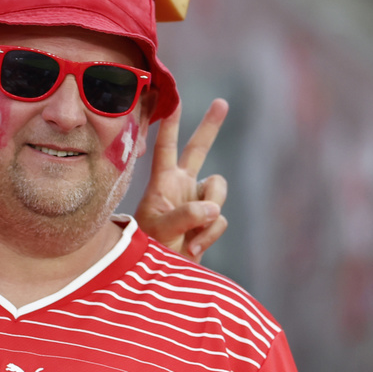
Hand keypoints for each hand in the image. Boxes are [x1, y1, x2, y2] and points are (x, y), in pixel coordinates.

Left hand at [135, 99, 228, 262]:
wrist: (162, 272)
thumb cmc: (150, 248)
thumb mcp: (160, 230)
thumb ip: (185, 216)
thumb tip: (213, 207)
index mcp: (162, 181)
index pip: (165, 146)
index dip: (170, 123)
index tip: (173, 99)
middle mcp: (181, 184)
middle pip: (198, 149)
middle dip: (210, 127)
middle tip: (221, 103)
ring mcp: (197, 200)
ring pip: (218, 191)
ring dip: (208, 213)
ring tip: (189, 234)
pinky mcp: (210, 218)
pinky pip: (220, 218)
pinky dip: (209, 234)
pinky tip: (193, 246)